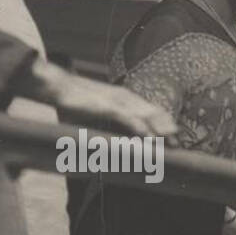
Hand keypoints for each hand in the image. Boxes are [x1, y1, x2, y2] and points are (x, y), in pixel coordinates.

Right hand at [25, 58, 177, 138]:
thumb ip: (111, 126)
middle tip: (178, 146)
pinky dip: (140, 129)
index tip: (175, 140)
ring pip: (145, 117)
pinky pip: (128, 119)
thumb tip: (118, 142)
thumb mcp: (98, 116)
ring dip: (159, 132)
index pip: (152, 112)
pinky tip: (149, 139)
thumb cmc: (76, 104)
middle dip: (167, 131)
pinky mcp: (107, 106)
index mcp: (126, 100)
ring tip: (171, 145)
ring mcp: (118, 102)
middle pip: (154, 115)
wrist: (57, 87)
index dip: (165, 126)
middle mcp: (126, 99)